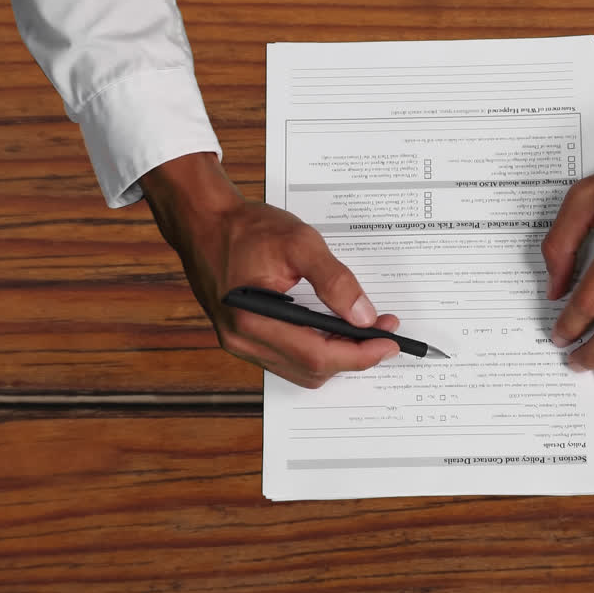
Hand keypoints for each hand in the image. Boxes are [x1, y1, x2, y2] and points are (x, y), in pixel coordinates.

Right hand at [141, 153, 399, 387]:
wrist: (205, 222)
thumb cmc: (245, 229)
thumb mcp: (299, 242)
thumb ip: (335, 280)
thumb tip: (363, 315)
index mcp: (253, 320)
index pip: (318, 356)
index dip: (359, 354)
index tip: (389, 341)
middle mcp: (243, 341)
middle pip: (312, 370)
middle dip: (354, 354)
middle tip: (383, 329)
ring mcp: (241, 344)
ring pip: (302, 370)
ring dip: (337, 355)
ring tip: (363, 329)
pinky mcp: (245, 339)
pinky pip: (289, 360)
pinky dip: (317, 351)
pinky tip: (333, 330)